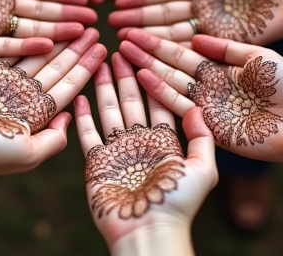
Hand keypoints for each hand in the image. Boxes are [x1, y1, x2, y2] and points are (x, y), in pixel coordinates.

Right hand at [0, 28, 105, 178]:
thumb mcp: (29, 154)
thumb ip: (55, 138)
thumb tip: (70, 117)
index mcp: (38, 115)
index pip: (69, 87)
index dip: (86, 68)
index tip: (104, 50)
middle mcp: (26, 97)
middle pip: (58, 68)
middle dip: (78, 50)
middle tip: (97, 30)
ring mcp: (7, 83)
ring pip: (39, 56)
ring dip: (58, 40)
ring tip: (78, 24)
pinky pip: (13, 50)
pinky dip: (29, 38)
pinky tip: (46, 26)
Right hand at [74, 53, 216, 250]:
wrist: (148, 232)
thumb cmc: (178, 205)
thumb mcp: (203, 170)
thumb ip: (202, 138)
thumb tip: (196, 106)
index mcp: (166, 142)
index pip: (158, 102)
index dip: (152, 79)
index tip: (146, 54)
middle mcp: (140, 142)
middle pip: (132, 101)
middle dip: (127, 75)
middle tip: (120, 49)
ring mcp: (117, 151)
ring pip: (109, 111)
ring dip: (103, 87)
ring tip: (98, 62)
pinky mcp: (96, 162)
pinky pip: (88, 134)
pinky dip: (83, 116)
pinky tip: (80, 96)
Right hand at [109, 0, 282, 45]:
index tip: (117, 1)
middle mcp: (204, 9)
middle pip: (165, 17)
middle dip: (139, 21)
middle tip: (112, 26)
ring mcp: (216, 29)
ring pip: (177, 35)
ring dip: (151, 39)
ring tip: (125, 43)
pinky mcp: (230, 45)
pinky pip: (199, 51)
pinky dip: (177, 53)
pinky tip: (155, 56)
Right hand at [120, 29, 282, 164]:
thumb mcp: (259, 55)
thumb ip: (226, 47)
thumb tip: (195, 34)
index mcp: (220, 65)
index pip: (184, 48)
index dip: (161, 37)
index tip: (140, 25)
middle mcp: (208, 83)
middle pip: (170, 63)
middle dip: (146, 50)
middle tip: (120, 35)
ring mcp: (206, 103)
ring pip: (169, 81)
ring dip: (146, 68)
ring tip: (122, 53)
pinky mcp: (207, 123)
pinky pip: (179, 104)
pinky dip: (160, 91)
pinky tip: (142, 78)